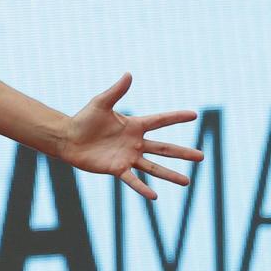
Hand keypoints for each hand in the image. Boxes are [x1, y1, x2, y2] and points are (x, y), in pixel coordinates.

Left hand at [60, 73, 202, 199]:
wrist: (67, 138)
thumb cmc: (84, 119)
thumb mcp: (101, 103)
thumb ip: (116, 91)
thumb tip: (128, 74)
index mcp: (134, 126)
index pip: (160, 121)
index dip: (176, 117)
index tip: (194, 115)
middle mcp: (135, 143)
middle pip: (163, 148)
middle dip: (182, 153)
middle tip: (202, 157)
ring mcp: (127, 157)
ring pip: (153, 167)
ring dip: (170, 174)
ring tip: (187, 182)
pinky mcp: (116, 168)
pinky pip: (132, 179)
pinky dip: (142, 188)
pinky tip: (155, 196)